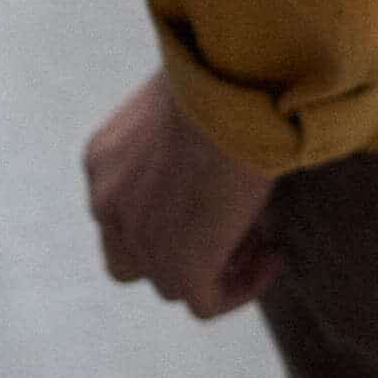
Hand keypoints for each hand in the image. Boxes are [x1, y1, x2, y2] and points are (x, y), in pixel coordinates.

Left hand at [83, 72, 278, 317]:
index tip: (212, 197)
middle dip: (178, 251)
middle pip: (133, 259)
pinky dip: (241, 288)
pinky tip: (273, 257)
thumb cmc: (213, 74)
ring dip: (215, 267)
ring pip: (172, 283)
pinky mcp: (180, 268)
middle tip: (230, 229)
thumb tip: (210, 140)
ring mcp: (140, 242)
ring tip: (259, 239)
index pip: (122, 211)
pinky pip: (206, 303)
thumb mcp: (180, 97)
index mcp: (103, 162)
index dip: (164, 216)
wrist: (227, 94)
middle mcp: (108, 205)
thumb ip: (178, 130)